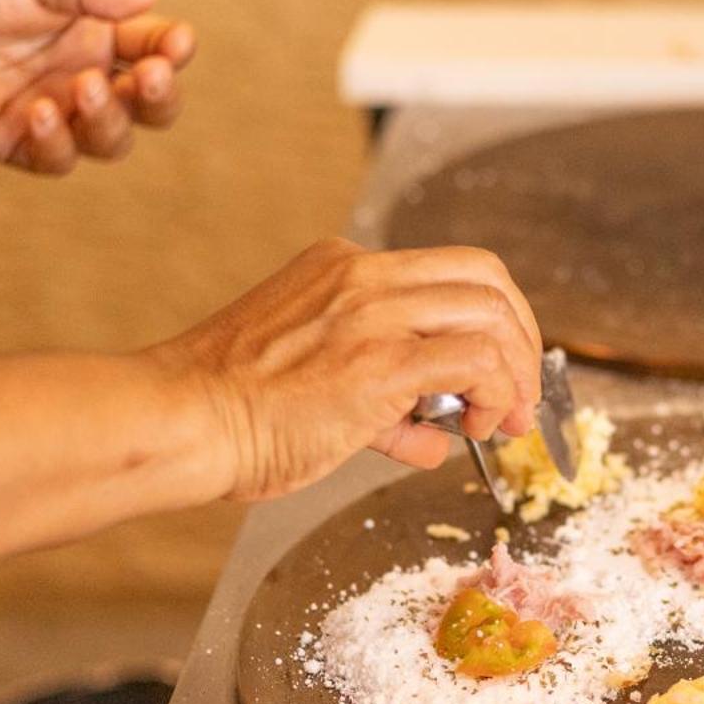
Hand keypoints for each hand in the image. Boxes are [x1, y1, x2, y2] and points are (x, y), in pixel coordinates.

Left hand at [0, 0, 195, 173]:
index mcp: (95, 32)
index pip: (155, 48)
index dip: (174, 49)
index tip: (175, 42)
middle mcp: (84, 75)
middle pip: (150, 105)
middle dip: (161, 96)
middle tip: (149, 76)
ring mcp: (55, 113)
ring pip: (113, 139)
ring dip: (111, 118)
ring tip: (84, 88)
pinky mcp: (17, 143)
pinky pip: (58, 159)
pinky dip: (59, 141)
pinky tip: (40, 111)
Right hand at [152, 239, 544, 501]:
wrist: (181, 422)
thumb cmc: (230, 414)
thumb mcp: (313, 387)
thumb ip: (381, 406)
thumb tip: (428, 437)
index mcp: (341, 266)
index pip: (446, 271)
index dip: (492, 318)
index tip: (501, 369)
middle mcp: (362, 274)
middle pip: (485, 278)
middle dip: (521, 339)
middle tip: (522, 397)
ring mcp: (373, 312)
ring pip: (490, 313)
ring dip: (516, 372)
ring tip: (506, 421)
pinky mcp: (381, 360)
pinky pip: (476, 361)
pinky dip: (498, 394)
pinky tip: (478, 429)